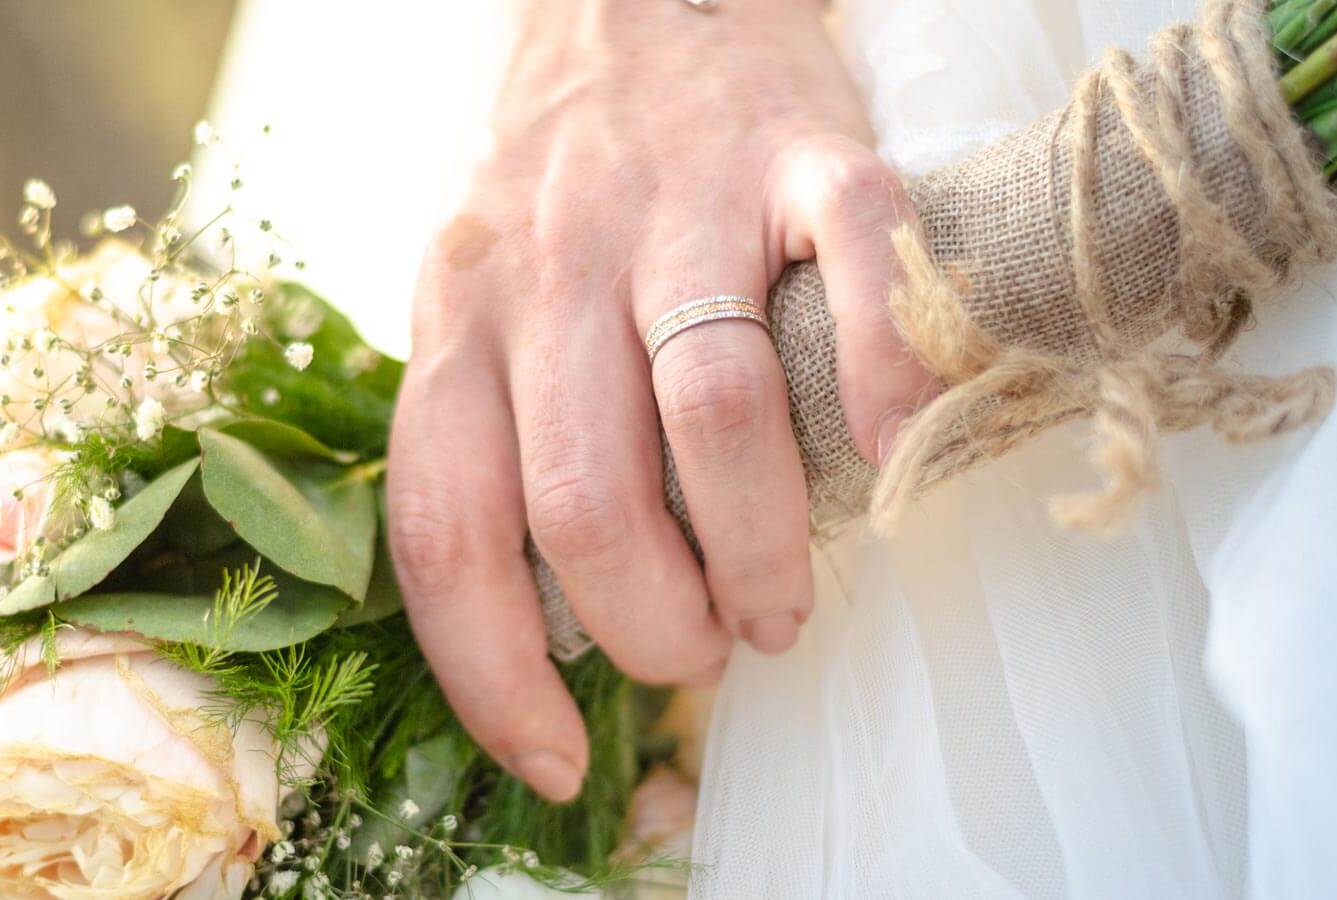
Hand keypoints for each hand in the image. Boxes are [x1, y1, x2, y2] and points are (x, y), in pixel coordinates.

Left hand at [386, 0, 932, 800]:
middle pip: (585, 499)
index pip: (445, 527)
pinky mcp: (800, 154)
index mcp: (459, 318)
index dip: (492, 670)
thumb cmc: (566, 198)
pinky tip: (891, 448)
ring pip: (712, 416)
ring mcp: (679, 206)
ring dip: (760, 551)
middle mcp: (552, 267)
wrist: (636, 2)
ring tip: (779, 603)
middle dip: (649, 625)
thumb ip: (494, 435)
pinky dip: (886, 383)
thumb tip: (551, 623)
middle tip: (698, 650)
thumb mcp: (479, 305)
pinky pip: (854, 271)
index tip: (555, 753)